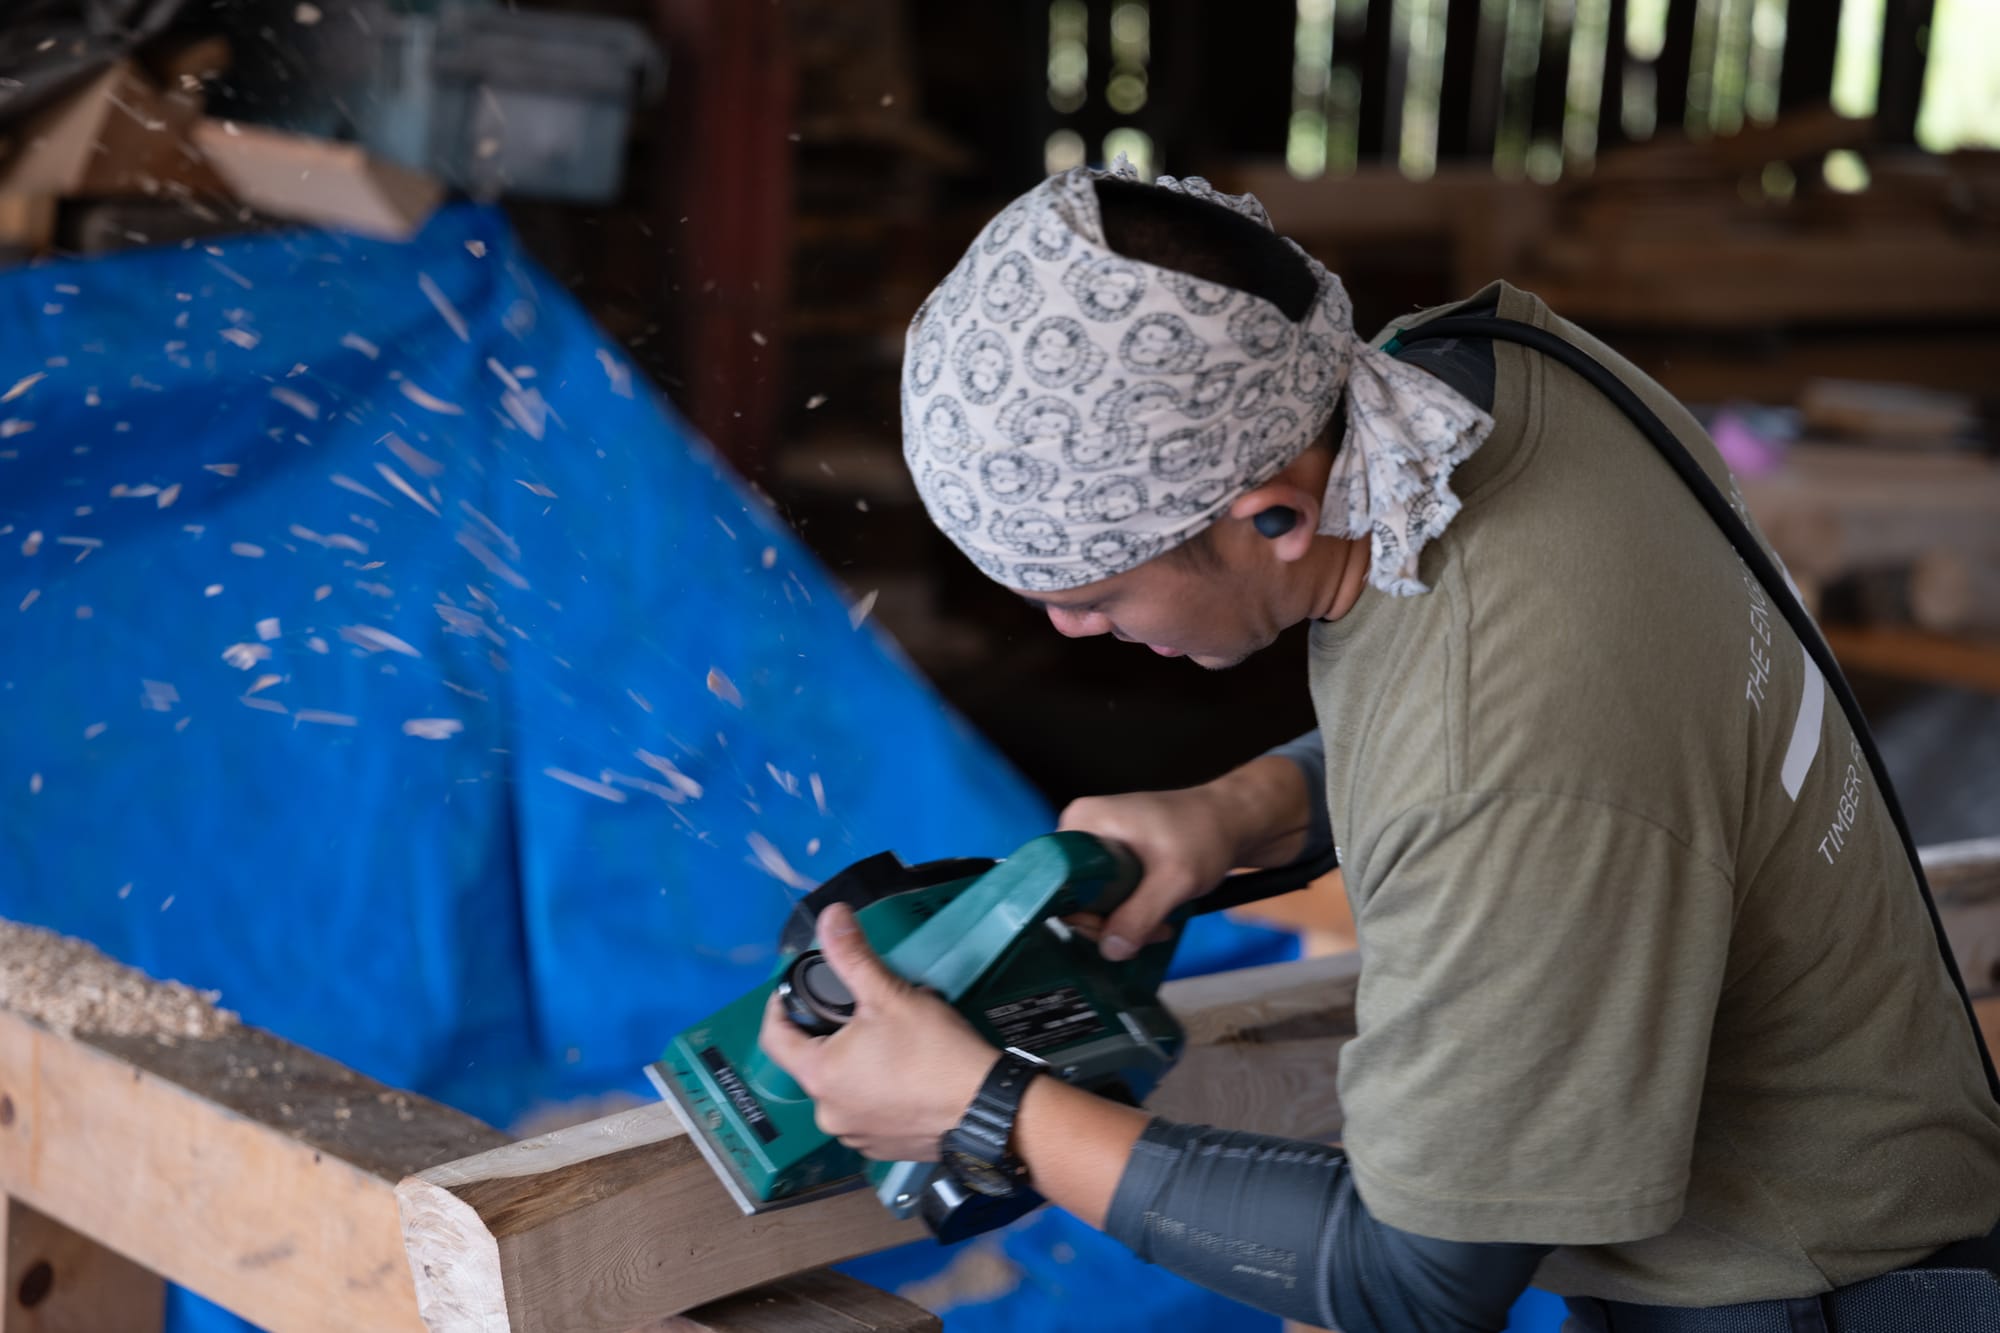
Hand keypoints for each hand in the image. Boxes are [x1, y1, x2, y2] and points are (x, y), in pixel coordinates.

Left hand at [758, 903, 998, 1162]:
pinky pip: (869, 1113)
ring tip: (891, 1042)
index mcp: (819, 1075)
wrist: (987, 1109)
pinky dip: (878, 1094)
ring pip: (844, 1089)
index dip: (779, 1007)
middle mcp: (828, 1113)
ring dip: (856, 1066)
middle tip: (862, 1010)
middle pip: (814, 1062)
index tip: (796, 988)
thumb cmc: (933, 1050)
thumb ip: (853, 955)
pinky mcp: (884, 1149)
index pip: (774, 1038)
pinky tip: (908, 1077)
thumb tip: (829, 913)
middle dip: (831, 1034)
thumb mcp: (890, 995)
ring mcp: (856, 1137)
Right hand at [1058, 757, 1310, 960]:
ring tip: (1161, 926)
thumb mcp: (1174, 879)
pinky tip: (1158, 916)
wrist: (1234, 819)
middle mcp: (1082, 828)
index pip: (1056, 880)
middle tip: (1148, 932)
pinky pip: (1108, 892)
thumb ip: (1140, 915)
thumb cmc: (1205, 834)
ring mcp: (1098, 841)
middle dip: (1110, 922)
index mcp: (1083, 821)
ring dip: (1125, 921)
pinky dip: (1131, 910)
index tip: (1114, 929)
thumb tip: (1111, 950)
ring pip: (1094, 898)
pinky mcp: (1114, 854)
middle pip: (1074, 893)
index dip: (1081, 913)